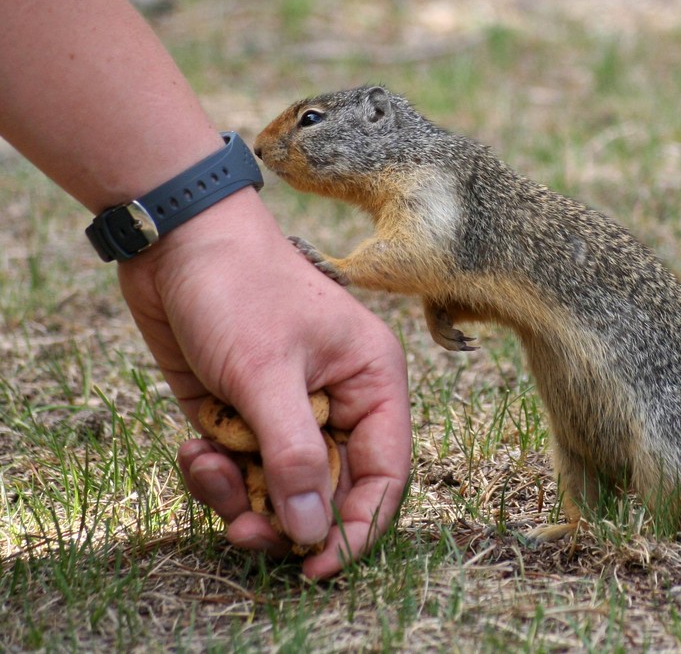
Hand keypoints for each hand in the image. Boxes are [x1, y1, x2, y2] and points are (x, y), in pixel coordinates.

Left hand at [118, 188, 411, 577]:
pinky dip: (214, 472)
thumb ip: (293, 456)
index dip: (357, 526)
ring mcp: (286, 410)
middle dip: (285, 515)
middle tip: (242, 532)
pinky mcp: (240, 413)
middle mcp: (336, 402)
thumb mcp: (268, 373)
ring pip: (277, 486)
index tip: (316, 566)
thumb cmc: (238, 287)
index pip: (383, 474)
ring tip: (205, 465)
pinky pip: (238, 468)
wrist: (173, 238)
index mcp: (370, 384)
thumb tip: (313, 530)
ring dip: (240, 494)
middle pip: (327, 490)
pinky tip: (191, 449)